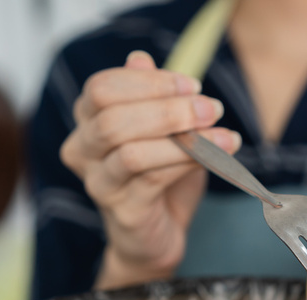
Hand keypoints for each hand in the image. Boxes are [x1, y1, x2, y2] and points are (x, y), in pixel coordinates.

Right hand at [60, 50, 241, 289]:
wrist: (158, 234)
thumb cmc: (159, 175)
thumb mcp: (160, 131)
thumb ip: (151, 97)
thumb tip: (139, 58)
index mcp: (87, 121)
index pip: (102, 88)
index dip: (149, 82)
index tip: (192, 86)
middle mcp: (82, 150)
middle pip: (112, 117)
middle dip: (168, 108)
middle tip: (212, 107)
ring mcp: (99, 183)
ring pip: (132, 152)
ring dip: (184, 138)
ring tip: (223, 134)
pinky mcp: (123, 210)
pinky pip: (154, 180)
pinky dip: (190, 163)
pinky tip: (221, 156)